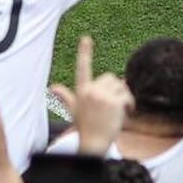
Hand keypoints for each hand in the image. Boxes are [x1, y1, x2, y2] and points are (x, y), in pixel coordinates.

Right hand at [50, 36, 133, 154]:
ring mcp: (102, 96)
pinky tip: (127, 112)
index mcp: (81, 90)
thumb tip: (52, 87)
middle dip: (115, 88)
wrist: (94, 144)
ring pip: (120, 85)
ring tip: (120, 109)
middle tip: (115, 103)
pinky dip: (130, 103)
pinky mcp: (114, 102)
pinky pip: (127, 95)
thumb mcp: (74, 110)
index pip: (82, 67)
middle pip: (110, 77)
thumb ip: (65, 97)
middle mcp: (90, 91)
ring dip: (124, 96)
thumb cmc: (85, 127)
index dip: (84, 52)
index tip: (86, 38)